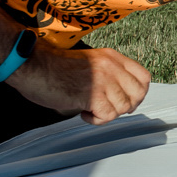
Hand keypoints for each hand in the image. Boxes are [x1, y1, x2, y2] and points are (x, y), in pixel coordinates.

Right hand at [12, 44, 152, 123]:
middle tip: (107, 108)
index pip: (144, 77)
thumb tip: (125, 98)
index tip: (124, 99)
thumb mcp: (91, 62)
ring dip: (108, 114)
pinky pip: (108, 115)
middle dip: (126, 106)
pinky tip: (83, 113)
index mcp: (112, 57)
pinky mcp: (91, 95)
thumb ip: (109, 73)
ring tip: (89, 109)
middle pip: (138, 93)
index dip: (138, 92)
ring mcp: (102, 80)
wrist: (32, 65)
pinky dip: (97, 120)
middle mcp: (111, 67)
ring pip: (124, 107)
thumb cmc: (55, 67)